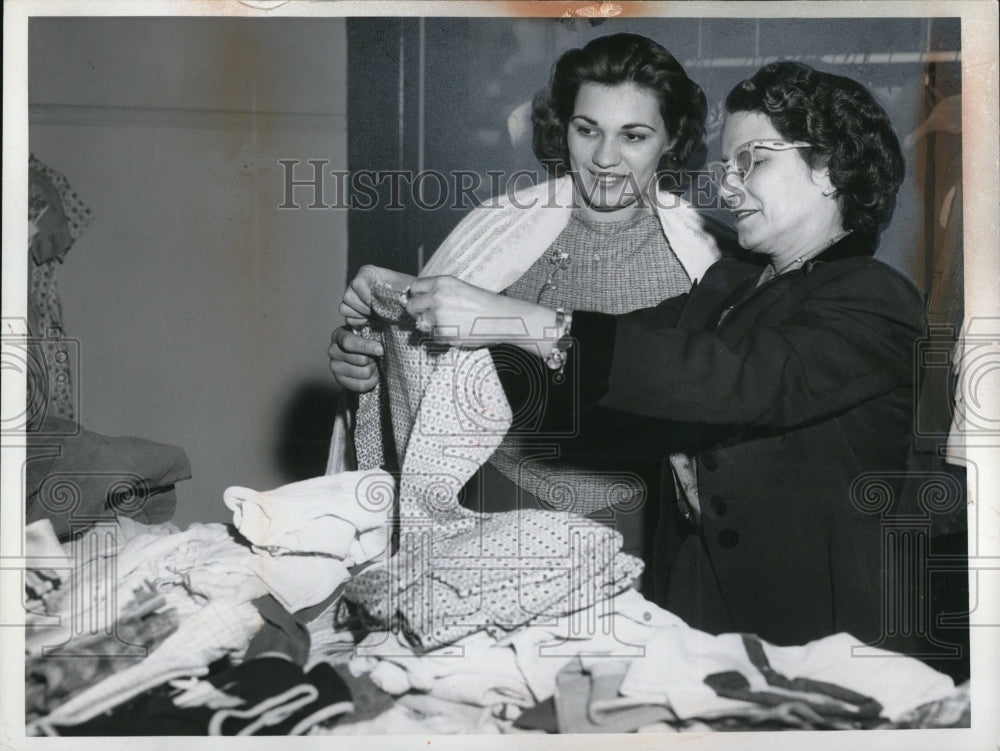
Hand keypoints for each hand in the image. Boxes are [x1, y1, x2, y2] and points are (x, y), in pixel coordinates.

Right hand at [328, 326, 382, 392]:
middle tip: (379, 357)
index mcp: (339, 335)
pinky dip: (372, 382)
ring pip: (364, 373)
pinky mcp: (340, 381)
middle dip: (374, 359)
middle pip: (360, 360)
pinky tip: (374, 375)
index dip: (367, 347)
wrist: (360, 358)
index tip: (381, 350)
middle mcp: (333, 351)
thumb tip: (382, 339)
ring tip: (375, 365)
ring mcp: (334, 367)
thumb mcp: (368, 332)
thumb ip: (372, 331)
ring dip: (374, 370)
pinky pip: (360, 385)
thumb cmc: (367, 340)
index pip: (350, 342)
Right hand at [340, 265, 414, 327]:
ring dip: (359, 315)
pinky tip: (370, 322)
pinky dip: (357, 322)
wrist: (410, 308)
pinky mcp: (354, 311)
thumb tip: (411, 290)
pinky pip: (348, 318)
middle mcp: (359, 285)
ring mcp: (355, 298)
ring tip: (373, 317)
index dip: (364, 295)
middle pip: (348, 296)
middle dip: (362, 307)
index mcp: (369, 274)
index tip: (374, 303)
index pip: (358, 282)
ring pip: (345, 307)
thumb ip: (408, 285)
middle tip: (375, 312)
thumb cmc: (412, 294)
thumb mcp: (413, 286)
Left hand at [404, 275, 554, 346]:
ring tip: (450, 324)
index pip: (414, 287)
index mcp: (441, 282)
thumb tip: (416, 300)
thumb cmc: (483, 304)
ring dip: (431, 326)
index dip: (416, 296)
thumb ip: (438, 292)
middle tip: (430, 316)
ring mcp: (438, 315)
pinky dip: (442, 336)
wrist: (501, 318)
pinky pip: (433, 336)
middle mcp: (437, 297)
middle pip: (411, 306)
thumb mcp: (459, 288)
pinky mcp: (442, 332)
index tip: (420, 301)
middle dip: (417, 312)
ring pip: (421, 323)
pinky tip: (457, 332)